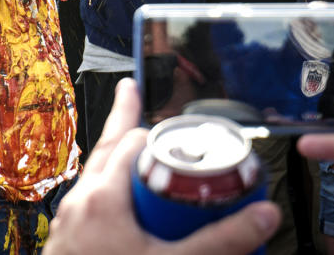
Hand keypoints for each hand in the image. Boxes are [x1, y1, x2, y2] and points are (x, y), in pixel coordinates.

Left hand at [45, 78, 280, 254]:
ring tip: (135, 151)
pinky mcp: (69, 242)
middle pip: (106, 149)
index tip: (173, 123)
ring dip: (116, 159)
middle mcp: (79, 203)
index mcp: (101, 198)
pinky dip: (110, 192)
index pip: (129, 143)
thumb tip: (265, 216)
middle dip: (124, 122)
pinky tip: (124, 208)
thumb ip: (221, 242)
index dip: (155, 130)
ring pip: (96, 176)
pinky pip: (91, 204)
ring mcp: (70, 222)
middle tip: (133, 94)